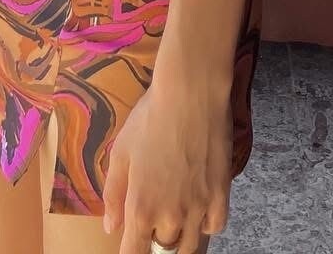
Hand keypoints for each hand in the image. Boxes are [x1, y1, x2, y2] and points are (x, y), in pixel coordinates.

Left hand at [101, 75, 232, 251]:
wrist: (191, 95)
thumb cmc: (150, 118)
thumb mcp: (121, 152)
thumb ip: (113, 194)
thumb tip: (111, 226)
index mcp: (141, 208)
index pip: (133, 253)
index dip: (130, 252)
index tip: (131, 243)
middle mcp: (170, 216)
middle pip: (162, 250)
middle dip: (155, 239)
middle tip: (153, 220)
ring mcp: (198, 208)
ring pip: (189, 245)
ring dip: (179, 238)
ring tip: (174, 221)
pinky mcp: (221, 197)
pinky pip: (214, 228)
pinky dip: (205, 225)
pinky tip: (198, 209)